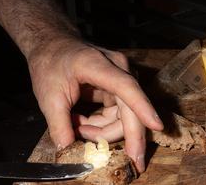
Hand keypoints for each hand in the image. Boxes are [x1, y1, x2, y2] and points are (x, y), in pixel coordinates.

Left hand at [26, 37, 161, 172]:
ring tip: (79, 130)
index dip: (142, 108)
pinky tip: (83, 122)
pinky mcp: (117, 85)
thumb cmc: (50, 63)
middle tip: (134, 161)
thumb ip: (60, 125)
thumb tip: (68, 150)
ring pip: (125, 113)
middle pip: (130, 107)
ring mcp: (120, 76)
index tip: (157, 126)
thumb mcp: (48, 97)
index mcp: (100, 66)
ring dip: (104, 130)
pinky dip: (101, 123)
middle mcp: (118, 68)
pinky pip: (117, 111)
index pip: (126, 88)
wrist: (52, 44)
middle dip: (131, 136)